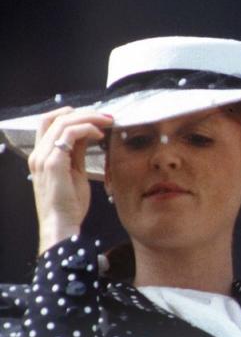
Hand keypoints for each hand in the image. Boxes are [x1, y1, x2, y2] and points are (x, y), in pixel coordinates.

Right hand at [27, 107, 112, 252]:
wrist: (62, 224)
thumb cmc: (69, 203)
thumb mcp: (75, 172)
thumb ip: (76, 153)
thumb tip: (87, 134)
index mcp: (41, 155)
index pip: (49, 122)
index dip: (72, 114)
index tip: (95, 117)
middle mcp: (38, 154)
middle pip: (54, 117)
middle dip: (83, 112)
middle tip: (106, 116)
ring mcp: (44, 157)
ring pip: (63, 122)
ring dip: (88, 118)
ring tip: (107, 122)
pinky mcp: (53, 163)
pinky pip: (69, 134)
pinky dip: (87, 129)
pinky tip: (99, 135)